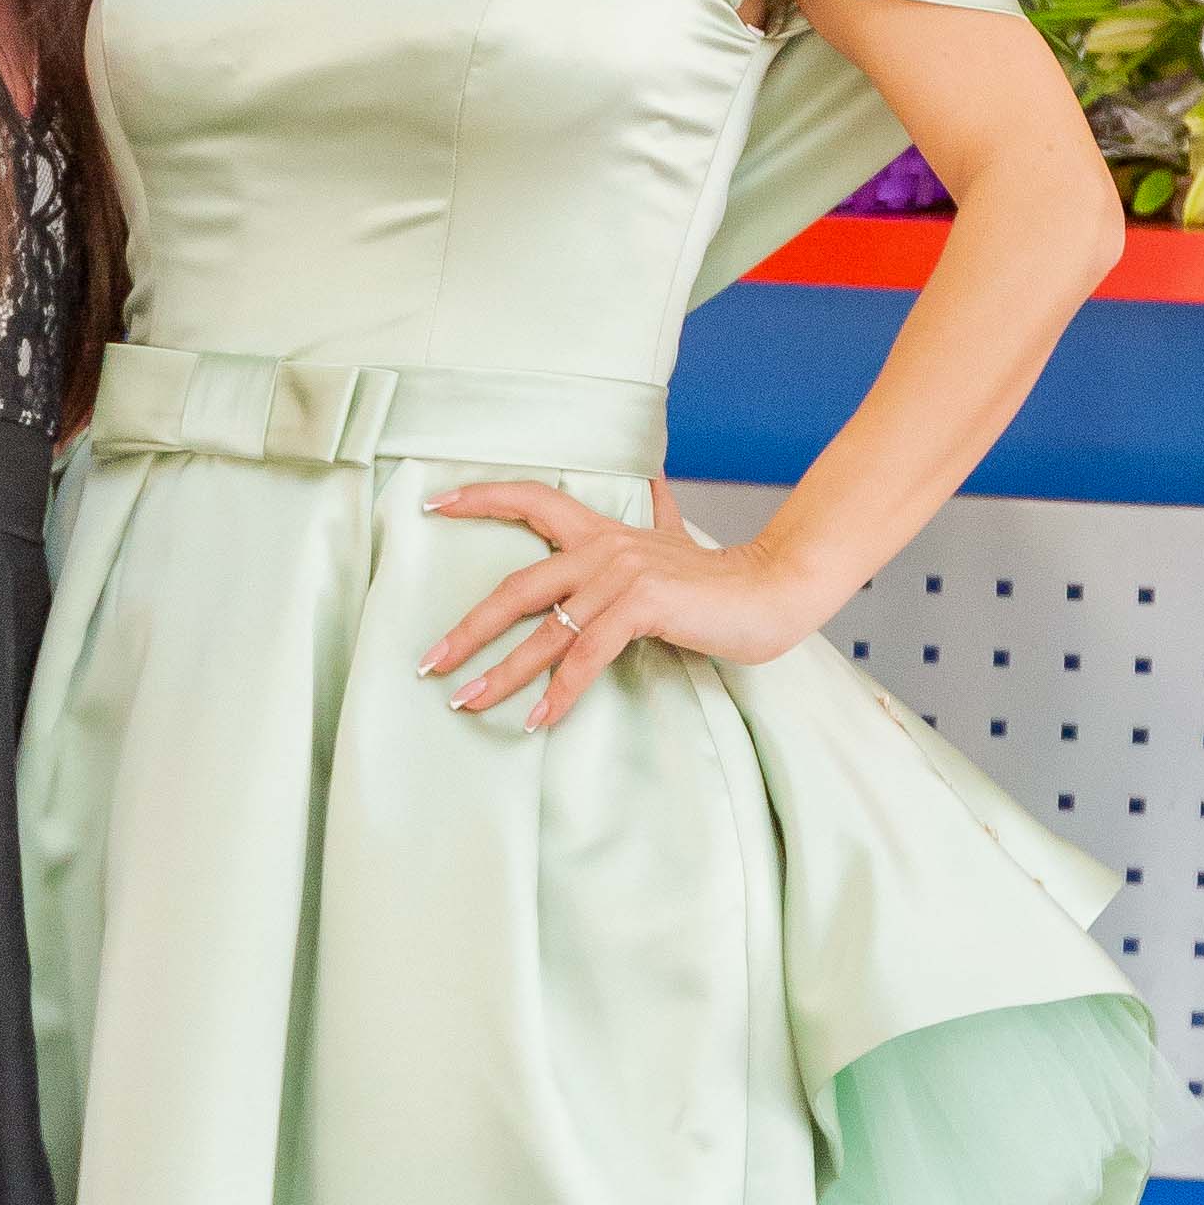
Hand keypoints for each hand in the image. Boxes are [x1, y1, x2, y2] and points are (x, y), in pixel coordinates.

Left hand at [419, 486, 826, 731]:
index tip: (434, 504)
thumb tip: (653, 484)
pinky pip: (587, 655)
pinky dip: (561, 691)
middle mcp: (603, 548)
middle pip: (516, 587)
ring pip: (545, 631)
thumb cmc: (721, 579)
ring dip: (502, 673)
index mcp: (602, 531)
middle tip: (430, 663)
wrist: (772, 589)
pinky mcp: (643, 604)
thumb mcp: (677, 540)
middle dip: (468, 630)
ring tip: (468, 703)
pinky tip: (540, 720)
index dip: (480, 497)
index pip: (530, 499)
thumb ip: (657, 514)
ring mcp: (621, 574)